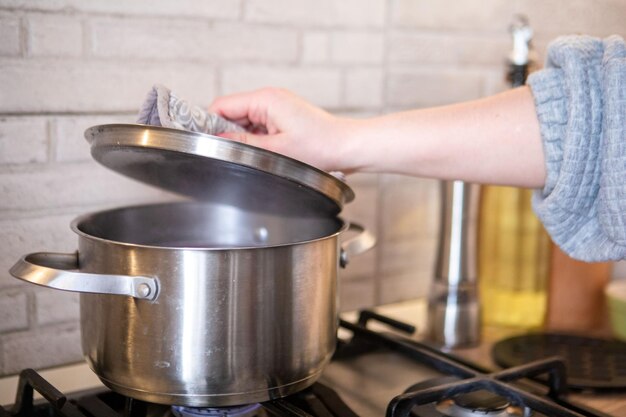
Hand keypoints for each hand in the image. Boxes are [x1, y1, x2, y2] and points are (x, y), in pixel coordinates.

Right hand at [209, 88, 357, 172]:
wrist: (348, 147)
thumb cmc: (321, 147)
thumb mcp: (276, 150)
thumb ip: (243, 143)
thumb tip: (219, 140)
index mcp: (266, 99)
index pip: (222, 105)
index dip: (209, 123)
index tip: (205, 142)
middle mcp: (270, 99)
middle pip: (232, 113)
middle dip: (229, 134)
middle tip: (233, 155)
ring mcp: (277, 107)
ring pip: (245, 122)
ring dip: (245, 139)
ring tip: (258, 155)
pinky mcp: (284, 118)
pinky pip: (259, 127)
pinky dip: (257, 140)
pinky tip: (266, 154)